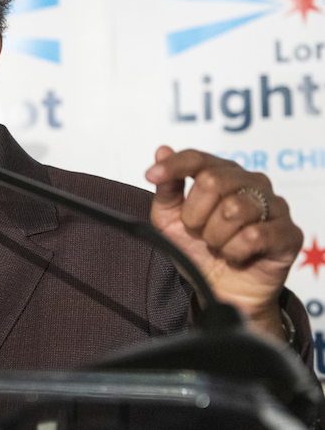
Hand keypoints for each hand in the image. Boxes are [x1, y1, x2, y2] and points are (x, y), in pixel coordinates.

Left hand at [145, 146, 302, 338]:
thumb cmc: (198, 249)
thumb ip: (166, 188)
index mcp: (222, 173)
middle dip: (194, 215)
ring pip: (233, 209)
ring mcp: (274, 205)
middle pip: (213, 181)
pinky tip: (236, 256)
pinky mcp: (288, 233)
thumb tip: (162, 150)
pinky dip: (234, 252)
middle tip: (198, 232)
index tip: (150, 175)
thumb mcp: (170, 219)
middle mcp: (252, 182)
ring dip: (215, 237)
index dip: (173, 166)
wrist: (220, 289)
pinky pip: (253, 236)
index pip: (197, 158)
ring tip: (219, 246)